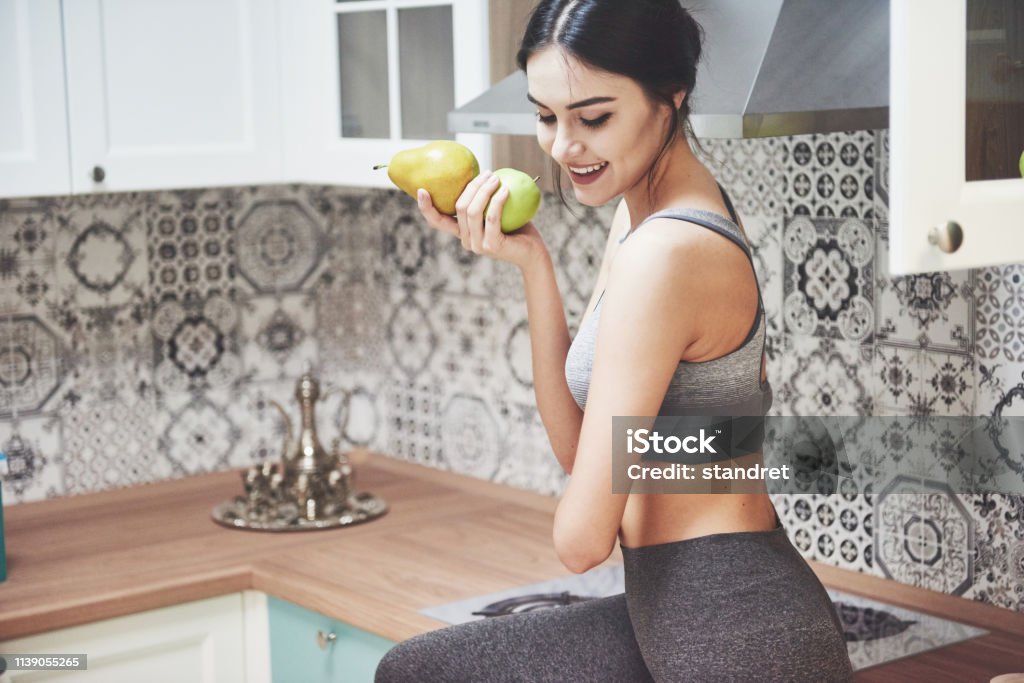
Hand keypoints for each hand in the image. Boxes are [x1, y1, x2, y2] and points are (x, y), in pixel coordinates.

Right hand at [415, 170, 542, 269]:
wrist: (533, 253)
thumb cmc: (517, 228)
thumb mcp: (497, 211)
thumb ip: (485, 199)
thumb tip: (480, 171)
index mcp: (462, 233)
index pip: (438, 221)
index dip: (427, 207)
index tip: (422, 189)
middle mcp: (466, 241)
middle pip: (460, 206)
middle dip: (472, 186)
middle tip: (487, 173)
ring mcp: (478, 245)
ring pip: (473, 211)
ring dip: (484, 190)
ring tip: (496, 178)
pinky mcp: (492, 245)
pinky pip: (492, 217)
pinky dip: (498, 200)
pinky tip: (506, 189)